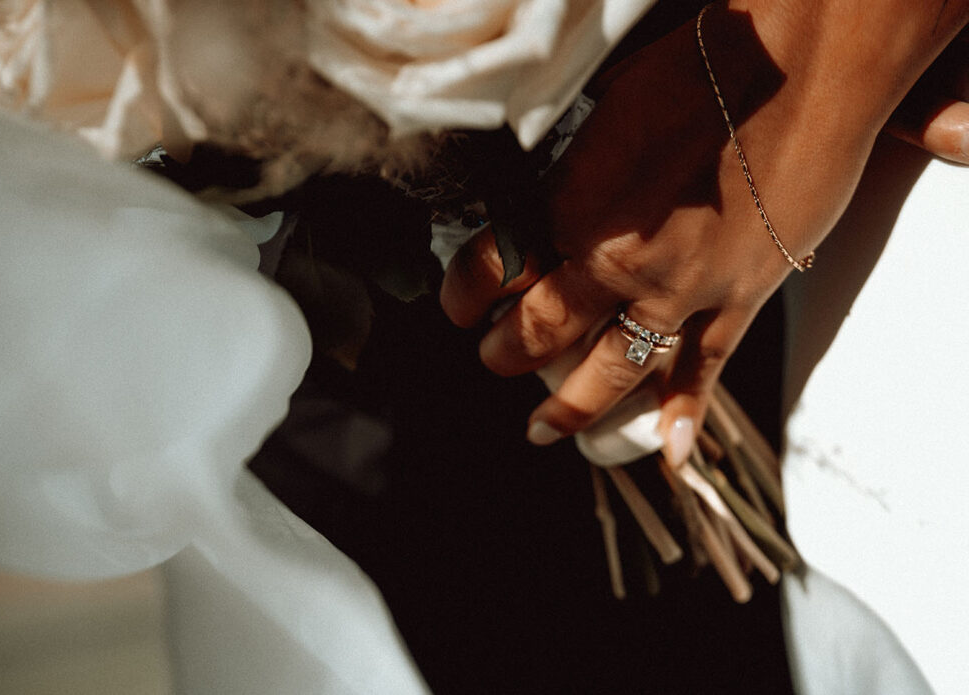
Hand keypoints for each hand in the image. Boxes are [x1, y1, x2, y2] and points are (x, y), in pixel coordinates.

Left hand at [441, 1, 968, 462]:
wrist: (801, 68)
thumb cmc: (701, 69)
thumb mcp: (602, 111)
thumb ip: (568, 170)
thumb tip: (544, 196)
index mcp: (569, 206)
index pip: (490, 269)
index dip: (464, 293)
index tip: (459, 307)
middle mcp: (614, 261)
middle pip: (540, 329)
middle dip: (506, 353)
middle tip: (493, 362)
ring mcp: (678, 290)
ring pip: (611, 369)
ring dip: (571, 406)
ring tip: (542, 429)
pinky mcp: (738, 298)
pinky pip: (704, 369)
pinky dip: (686, 415)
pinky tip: (670, 456)